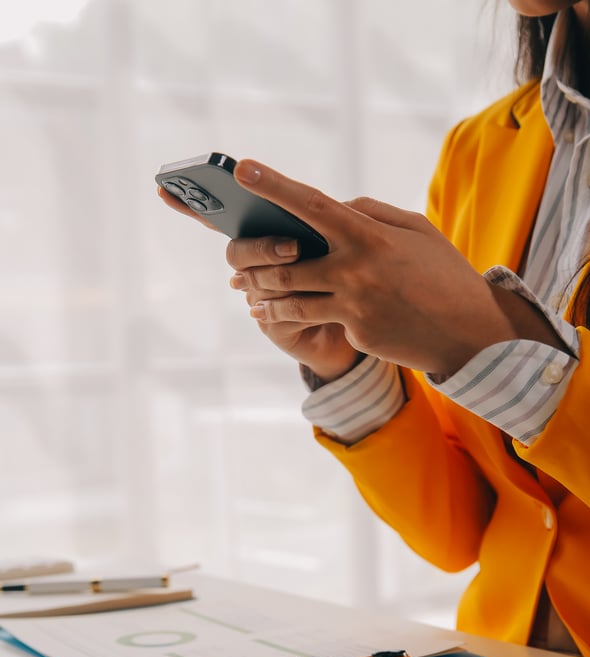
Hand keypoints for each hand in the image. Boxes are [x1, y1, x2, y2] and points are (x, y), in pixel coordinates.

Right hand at [158, 183, 359, 380]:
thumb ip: (329, 217)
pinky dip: (293, 304)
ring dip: (277, 273)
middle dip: (260, 247)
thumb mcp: (341, 236)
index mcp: (264, 235)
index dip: (190, 206)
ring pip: (253, 282)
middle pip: (236, 252)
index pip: (220, 220)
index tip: (165, 190)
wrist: (364, 318)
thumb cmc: (350, 269)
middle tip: (293, 246)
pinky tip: (315, 301)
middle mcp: (253, 267)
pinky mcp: (273, 326)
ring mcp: (258, 297)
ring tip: (302, 260)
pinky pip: (273, 314)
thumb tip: (326, 202)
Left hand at [229, 160, 566, 376]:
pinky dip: (299, 317)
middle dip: (255, 264)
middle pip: (285, 264)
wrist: (471, 332)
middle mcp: (356, 269)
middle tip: (236, 264)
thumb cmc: (444, 274)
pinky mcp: (357, 332)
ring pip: (290, 300)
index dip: (274, 185)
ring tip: (252, 295)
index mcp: (370, 235)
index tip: (242, 168)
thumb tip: (334, 205)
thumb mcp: (416, 229)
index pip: (312, 204)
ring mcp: (354, 304)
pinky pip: (318, 321)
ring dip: (266, 297)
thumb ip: (371, 212)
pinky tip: (282, 316)